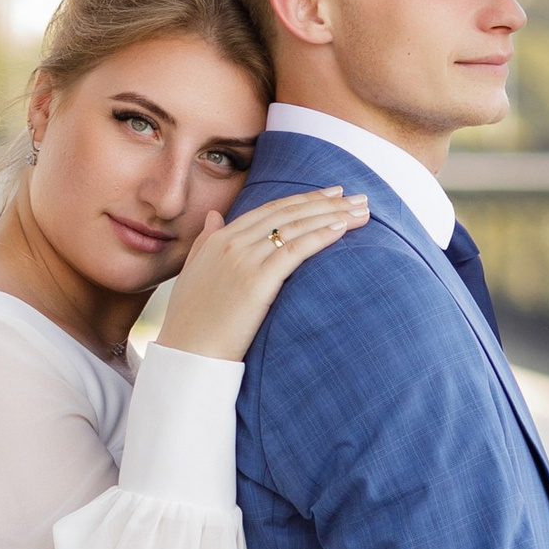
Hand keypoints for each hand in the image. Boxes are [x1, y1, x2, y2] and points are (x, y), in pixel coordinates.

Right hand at [162, 191, 368, 361]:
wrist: (186, 354)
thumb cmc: (190, 322)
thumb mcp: (193, 274)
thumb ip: (205, 242)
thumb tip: (214, 216)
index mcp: (218, 239)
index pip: (270, 209)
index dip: (303, 199)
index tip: (330, 194)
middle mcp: (232, 243)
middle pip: (288, 213)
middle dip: (327, 202)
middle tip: (357, 196)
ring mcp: (244, 260)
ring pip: (296, 227)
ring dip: (333, 215)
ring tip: (362, 211)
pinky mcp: (257, 282)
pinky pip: (295, 250)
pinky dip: (320, 236)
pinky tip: (342, 229)